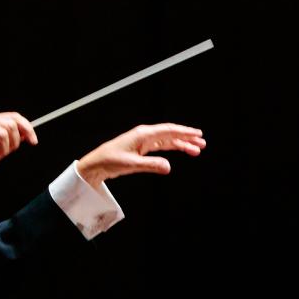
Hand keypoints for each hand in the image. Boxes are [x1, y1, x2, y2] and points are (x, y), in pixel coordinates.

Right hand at [0, 112, 36, 184]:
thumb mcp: (0, 148)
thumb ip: (11, 139)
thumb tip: (27, 134)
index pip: (14, 117)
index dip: (27, 128)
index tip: (33, 141)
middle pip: (10, 126)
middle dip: (12, 143)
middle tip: (3, 153)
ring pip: (2, 136)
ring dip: (0, 151)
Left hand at [76, 123, 206, 189]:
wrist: (97, 164)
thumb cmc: (111, 160)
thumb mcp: (132, 164)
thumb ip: (151, 165)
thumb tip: (168, 167)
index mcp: (143, 134)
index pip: (169, 131)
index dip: (185, 132)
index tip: (198, 134)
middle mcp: (145, 135)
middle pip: (171, 134)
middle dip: (187, 138)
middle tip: (202, 143)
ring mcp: (144, 141)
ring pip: (168, 141)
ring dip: (181, 145)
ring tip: (195, 150)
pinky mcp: (142, 148)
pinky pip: (161, 146)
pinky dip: (172, 149)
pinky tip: (179, 151)